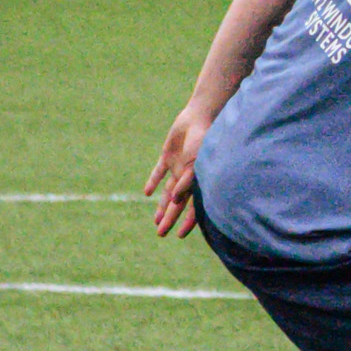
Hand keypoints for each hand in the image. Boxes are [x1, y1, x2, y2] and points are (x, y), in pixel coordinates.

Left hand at [144, 106, 210, 236]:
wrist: (199, 115)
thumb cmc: (203, 138)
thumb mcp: (196, 161)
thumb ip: (187, 180)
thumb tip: (174, 201)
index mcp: (198, 180)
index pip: (193, 207)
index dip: (187, 222)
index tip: (179, 235)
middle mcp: (188, 176)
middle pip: (178, 203)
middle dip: (170, 219)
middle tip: (161, 234)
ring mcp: (178, 166)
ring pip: (168, 191)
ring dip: (162, 206)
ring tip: (155, 221)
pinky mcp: (168, 155)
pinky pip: (159, 171)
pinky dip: (154, 181)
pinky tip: (147, 193)